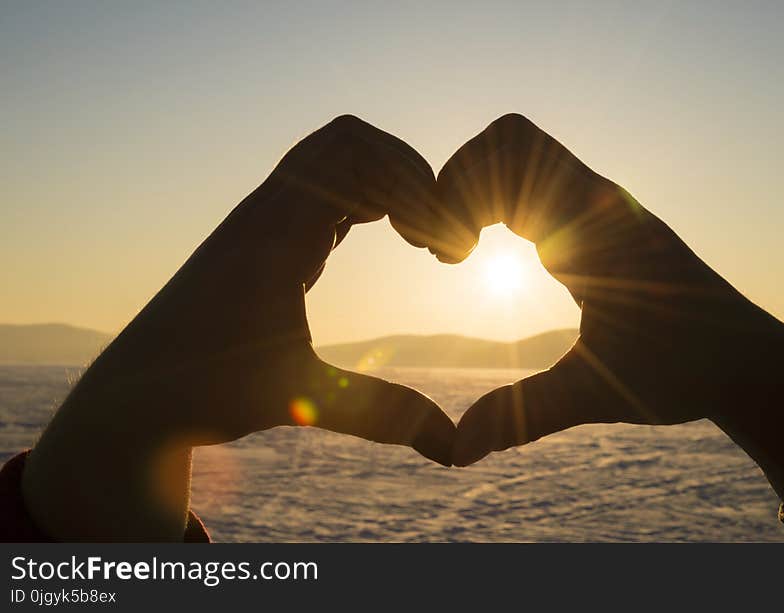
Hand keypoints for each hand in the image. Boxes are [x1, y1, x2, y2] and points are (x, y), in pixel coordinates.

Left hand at [23, 116, 453, 539]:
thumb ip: (380, 414)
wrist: (134, 394)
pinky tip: (384, 235)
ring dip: (384, 183)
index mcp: (275, 234)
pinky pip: (321, 188)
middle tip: (435, 233)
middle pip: (349, 141)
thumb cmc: (205, 392)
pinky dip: (364, 198)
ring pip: (333, 159)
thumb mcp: (300, 398)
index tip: (443, 251)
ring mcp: (263, 220)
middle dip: (407, 173)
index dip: (417, 189)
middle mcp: (267, 212)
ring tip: (417, 237)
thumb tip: (455, 447)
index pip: (357, 158)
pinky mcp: (264, 238)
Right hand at [432, 114, 783, 509]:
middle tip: (446, 254)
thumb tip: (454, 451)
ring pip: (520, 156)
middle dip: (457, 184)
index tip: (451, 259)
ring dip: (475, 190)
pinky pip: (535, 181)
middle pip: (507, 141)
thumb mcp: (597, 395)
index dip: (459, 187)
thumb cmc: (685, 373)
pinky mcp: (596, 222)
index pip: (512, 150)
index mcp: (594, 226)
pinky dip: (495, 202)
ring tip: (459, 254)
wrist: (747, 362)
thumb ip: (523, 414)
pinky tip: (487, 253)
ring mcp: (597, 207)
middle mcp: (597, 202)